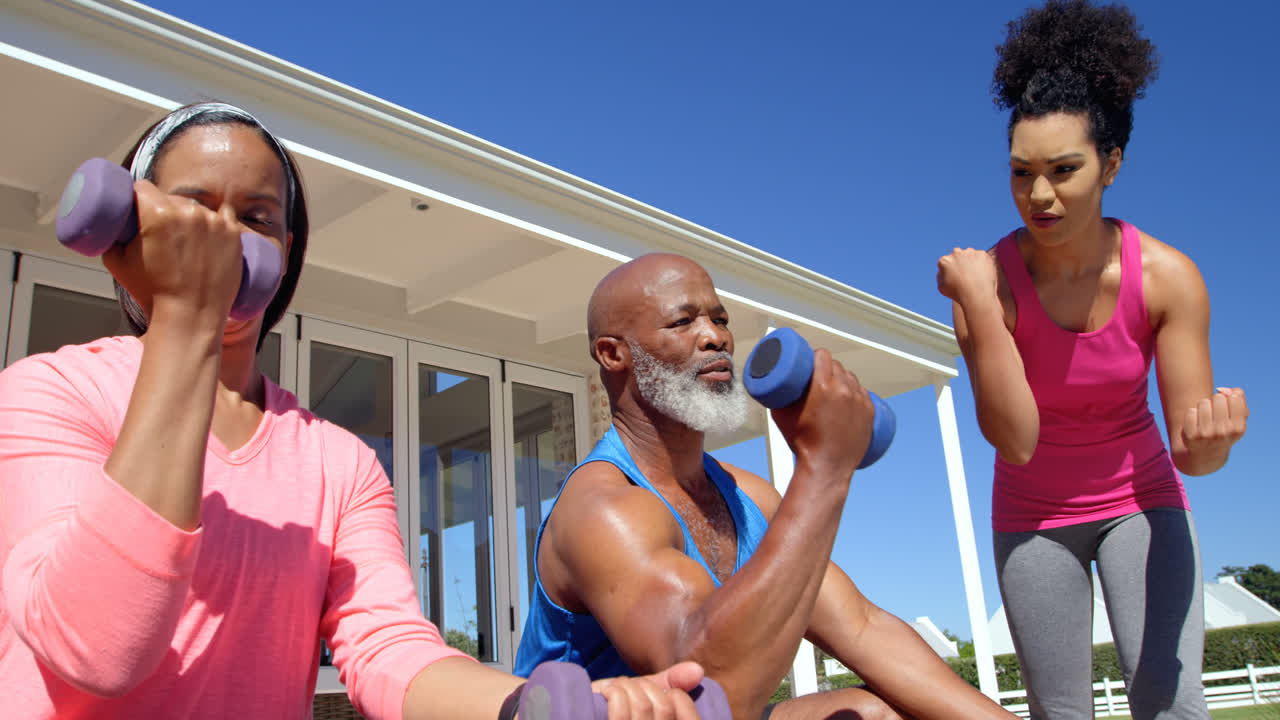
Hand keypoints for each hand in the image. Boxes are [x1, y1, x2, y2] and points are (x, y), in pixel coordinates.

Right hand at [100, 179, 245, 329]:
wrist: (191, 316)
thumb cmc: (151, 292)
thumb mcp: (116, 261)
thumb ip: (111, 236)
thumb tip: (112, 223)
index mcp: (157, 213)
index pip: (143, 188)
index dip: (138, 198)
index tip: (139, 208)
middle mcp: (188, 211)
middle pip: (170, 198)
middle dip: (163, 209)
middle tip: (161, 231)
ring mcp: (214, 221)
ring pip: (195, 207)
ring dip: (188, 217)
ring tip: (184, 240)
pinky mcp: (233, 233)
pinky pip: (222, 215)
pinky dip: (213, 223)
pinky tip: (207, 234)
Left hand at [592, 661, 703, 719]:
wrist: (579, 714)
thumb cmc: (616, 709)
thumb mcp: (646, 696)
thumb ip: (671, 683)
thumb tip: (698, 671)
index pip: (690, 716)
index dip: (675, 695)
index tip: (655, 691)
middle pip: (664, 708)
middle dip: (644, 686)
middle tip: (627, 687)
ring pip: (642, 707)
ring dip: (626, 686)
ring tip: (614, 689)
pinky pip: (621, 717)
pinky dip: (615, 693)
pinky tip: (607, 692)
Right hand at [769, 349, 873, 482]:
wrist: (826, 466)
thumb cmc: (801, 442)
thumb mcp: (782, 416)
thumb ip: (777, 398)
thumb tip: (770, 388)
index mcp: (822, 386)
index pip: (823, 355)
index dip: (816, 355)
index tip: (812, 360)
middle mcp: (843, 389)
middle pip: (837, 366)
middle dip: (828, 367)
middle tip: (820, 376)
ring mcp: (859, 400)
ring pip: (851, 378)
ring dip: (843, 378)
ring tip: (835, 387)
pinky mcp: (869, 411)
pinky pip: (863, 392)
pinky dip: (855, 391)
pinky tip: (850, 395)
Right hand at [937, 248, 998, 308]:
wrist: (976, 296)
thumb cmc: (958, 294)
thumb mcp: (942, 287)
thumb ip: (940, 276)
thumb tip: (943, 269)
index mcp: (944, 260)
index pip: (946, 262)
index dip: (951, 270)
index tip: (956, 277)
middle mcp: (956, 253)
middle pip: (957, 255)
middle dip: (960, 262)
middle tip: (966, 274)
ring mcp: (970, 252)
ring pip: (970, 254)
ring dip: (971, 261)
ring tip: (975, 275)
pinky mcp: (982, 254)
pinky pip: (981, 257)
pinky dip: (982, 263)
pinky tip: (982, 273)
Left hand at [1180, 387, 1247, 454]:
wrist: (1207, 453)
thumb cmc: (1225, 428)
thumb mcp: (1238, 417)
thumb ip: (1239, 398)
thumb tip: (1222, 389)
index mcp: (1238, 428)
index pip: (1234, 397)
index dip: (1229, 398)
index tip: (1227, 407)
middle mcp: (1223, 433)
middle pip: (1218, 398)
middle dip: (1216, 401)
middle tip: (1215, 413)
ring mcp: (1206, 435)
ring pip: (1203, 402)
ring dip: (1203, 406)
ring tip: (1205, 417)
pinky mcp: (1191, 436)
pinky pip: (1190, 411)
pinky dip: (1192, 414)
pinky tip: (1196, 423)